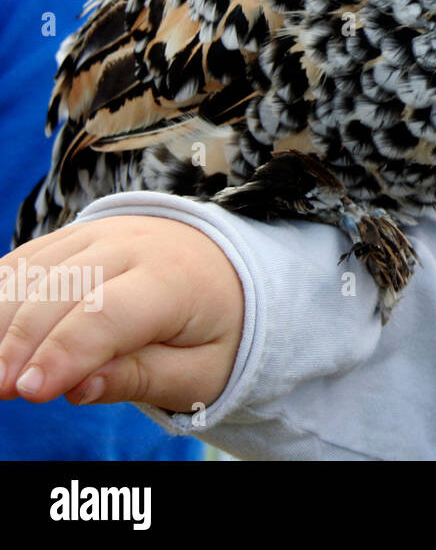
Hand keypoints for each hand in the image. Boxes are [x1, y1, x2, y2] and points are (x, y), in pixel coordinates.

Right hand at [0, 215, 243, 413]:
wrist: (224, 270)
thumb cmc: (213, 330)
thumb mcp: (199, 368)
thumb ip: (144, 378)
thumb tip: (80, 389)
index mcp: (176, 279)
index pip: (110, 313)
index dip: (65, 352)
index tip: (30, 392)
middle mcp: (135, 245)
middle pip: (61, 289)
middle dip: (21, 340)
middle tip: (2, 389)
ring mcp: (99, 233)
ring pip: (32, 272)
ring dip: (1, 319)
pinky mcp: (72, 236)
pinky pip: (23, 262)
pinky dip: (0, 296)